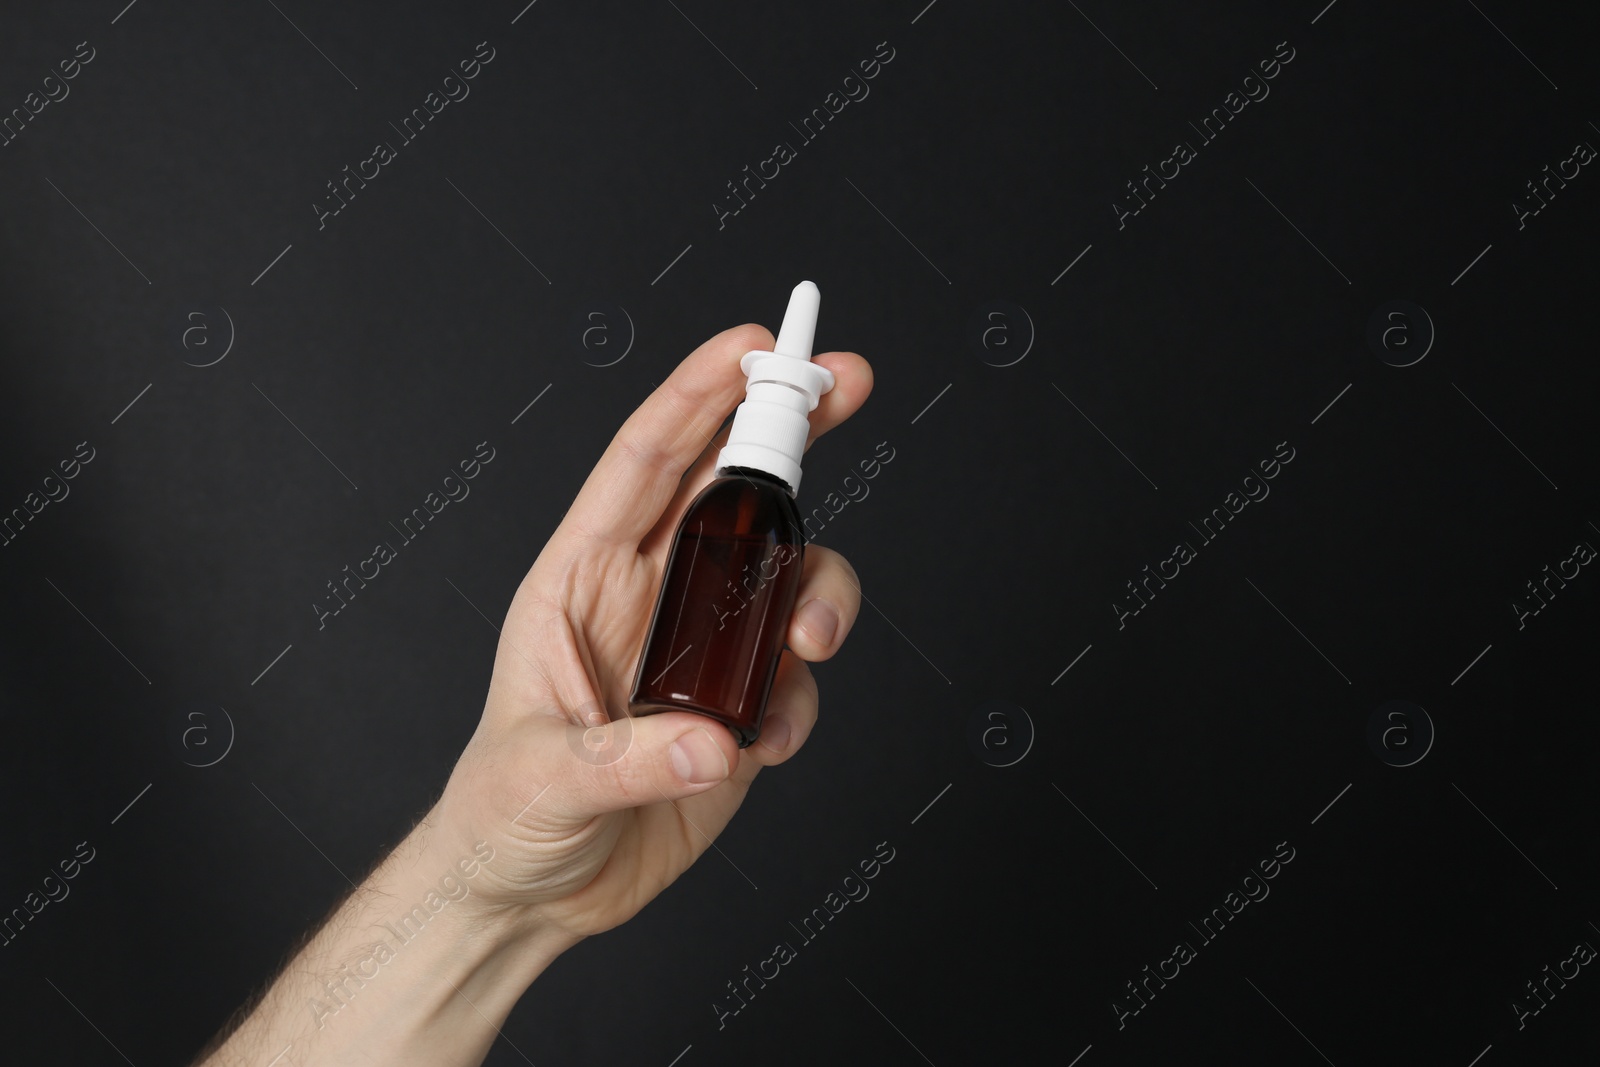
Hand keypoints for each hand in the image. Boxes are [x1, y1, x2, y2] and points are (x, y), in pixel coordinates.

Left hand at [427, 322, 871, 943]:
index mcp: (582, 575)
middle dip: (792, 427)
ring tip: (812, 641)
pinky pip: (796, 678)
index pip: (646, 460)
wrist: (532, 893)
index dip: (699, 392)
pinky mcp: (739, 705)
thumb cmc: (502, 816)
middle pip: (734, 487)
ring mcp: (701, 648)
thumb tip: (714, 745)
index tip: (756, 347)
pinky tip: (766, 744)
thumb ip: (627, 761)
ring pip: (787, 576)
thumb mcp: (541, 780)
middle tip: (846, 380)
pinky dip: (803, 700)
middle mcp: (651, 595)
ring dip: (819, 592)